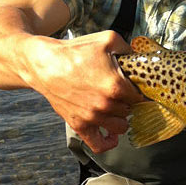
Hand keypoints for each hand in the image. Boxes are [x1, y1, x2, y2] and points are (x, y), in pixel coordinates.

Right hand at [21, 30, 144, 152]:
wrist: (45, 64)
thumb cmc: (75, 51)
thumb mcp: (107, 39)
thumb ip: (128, 47)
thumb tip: (140, 55)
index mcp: (116, 85)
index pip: (140, 95)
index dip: (140, 90)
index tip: (137, 87)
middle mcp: (106, 104)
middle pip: (130, 110)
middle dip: (128, 102)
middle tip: (123, 94)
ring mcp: (93, 117)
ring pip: (121, 126)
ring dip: (121, 118)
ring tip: (117, 108)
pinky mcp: (79, 125)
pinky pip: (98, 144)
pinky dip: (108, 143)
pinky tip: (112, 136)